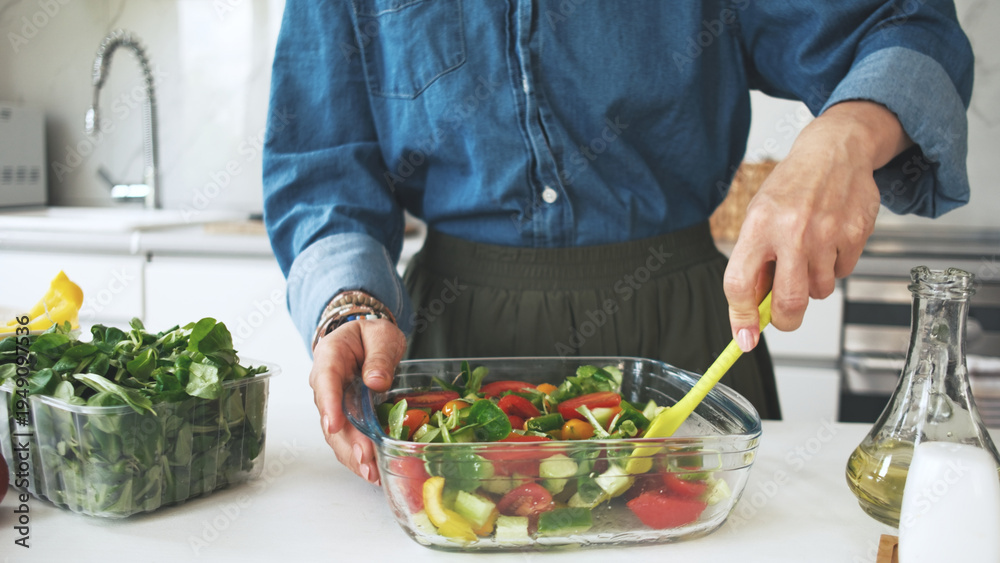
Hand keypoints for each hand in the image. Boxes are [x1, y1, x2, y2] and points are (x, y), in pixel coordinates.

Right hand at [309, 318, 406, 483]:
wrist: (366, 340)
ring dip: (353, 456)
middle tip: (365, 459)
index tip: (333, 425)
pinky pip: (348, 440)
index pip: (325, 381)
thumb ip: (379, 356)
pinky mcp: (344, 418)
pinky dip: (359, 457)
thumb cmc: (371, 336)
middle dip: (347, 442)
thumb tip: (376, 381)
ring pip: (337, 435)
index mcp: (330, 356)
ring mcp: (332, 404)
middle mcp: (325, 384)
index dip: (329, 405)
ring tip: (372, 474)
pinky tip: (373, 472)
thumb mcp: (381, 335)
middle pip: (330, 416)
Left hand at [724, 101, 912, 350]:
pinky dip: (835, 266)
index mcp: (758, 226)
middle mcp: (791, 232)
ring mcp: (827, 235)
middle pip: (788, 303)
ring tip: (809, 252)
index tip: (744, 339)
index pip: (740, 285)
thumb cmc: (791, 189)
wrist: (834, 152)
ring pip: (819, 292)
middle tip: (783, 317)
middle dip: (785, 320)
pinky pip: (843, 274)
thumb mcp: (758, 218)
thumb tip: (751, 314)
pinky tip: (830, 240)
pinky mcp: (856, 235)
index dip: (740, 318)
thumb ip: (754, 263)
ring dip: (812, 284)